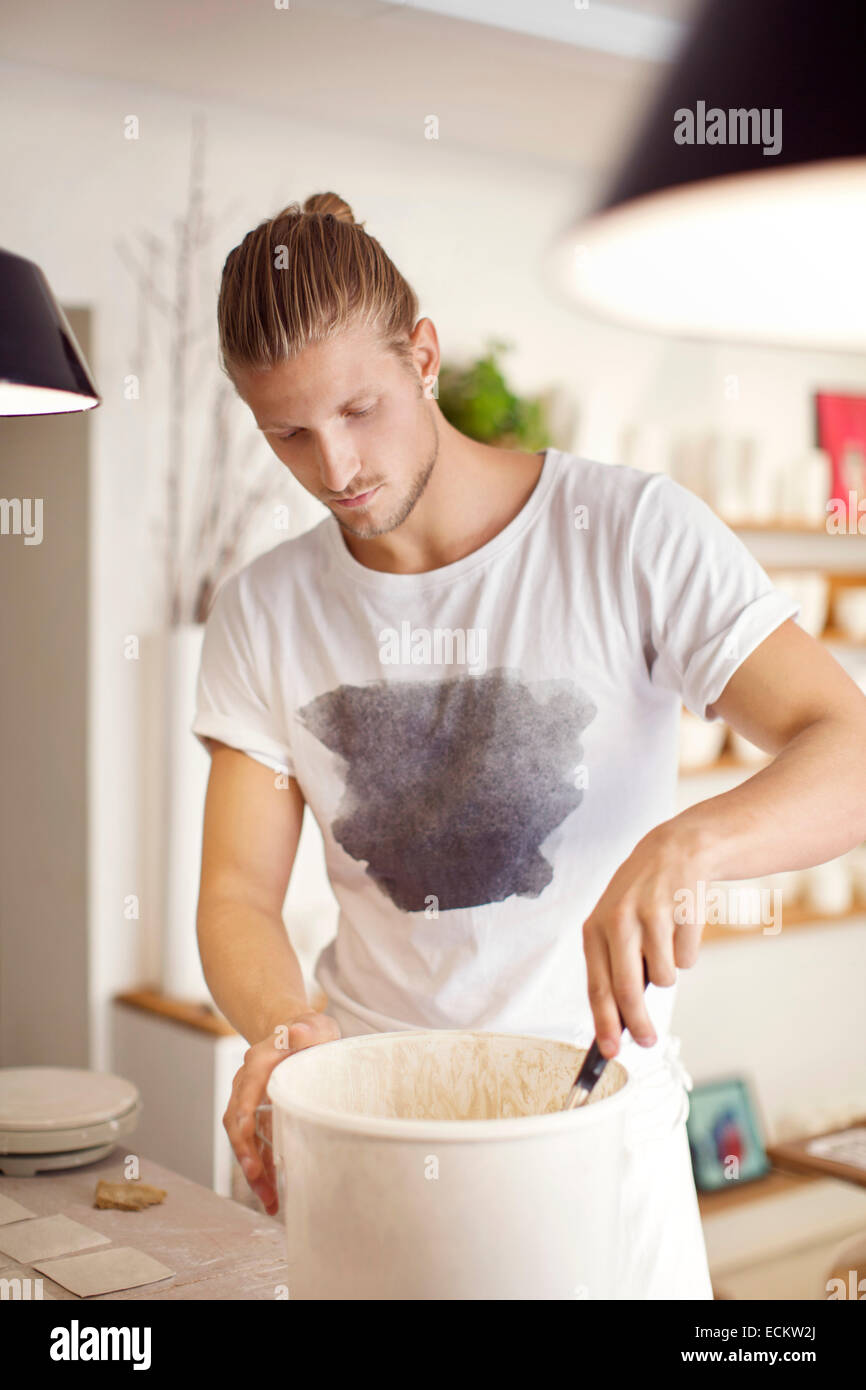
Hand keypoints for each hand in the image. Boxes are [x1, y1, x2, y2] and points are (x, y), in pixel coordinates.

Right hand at [224, 1009, 340, 1213]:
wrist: (301, 1034)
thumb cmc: (311, 1033)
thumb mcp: (315, 1027)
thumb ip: (306, 1029)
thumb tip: (295, 1032)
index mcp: (258, 1063)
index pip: (245, 1093)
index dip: (244, 1118)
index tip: (247, 1139)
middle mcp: (246, 1084)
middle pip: (237, 1124)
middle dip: (246, 1154)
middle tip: (258, 1181)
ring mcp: (250, 1103)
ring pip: (244, 1141)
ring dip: (254, 1171)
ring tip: (270, 1202)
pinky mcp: (260, 1119)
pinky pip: (256, 1147)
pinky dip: (263, 1171)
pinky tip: (273, 1195)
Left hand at [581, 823, 709, 1057]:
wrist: (674, 850)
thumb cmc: (640, 898)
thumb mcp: (614, 924)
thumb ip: (613, 965)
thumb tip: (619, 1021)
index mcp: (595, 928)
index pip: (597, 986)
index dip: (604, 1023)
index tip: (609, 1052)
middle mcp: (618, 921)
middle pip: (627, 991)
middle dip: (639, 1024)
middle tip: (648, 1042)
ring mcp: (652, 916)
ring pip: (665, 978)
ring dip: (669, 972)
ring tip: (665, 943)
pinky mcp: (682, 912)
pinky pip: (688, 959)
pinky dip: (687, 951)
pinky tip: (681, 925)